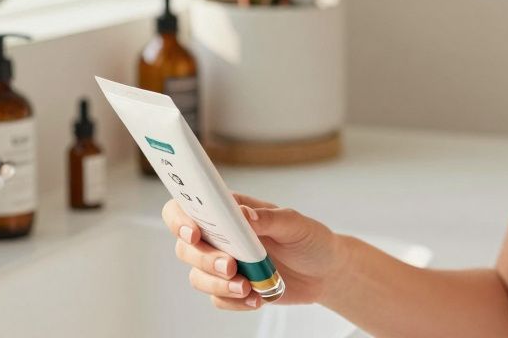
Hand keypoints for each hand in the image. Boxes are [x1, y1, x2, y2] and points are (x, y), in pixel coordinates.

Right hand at [162, 192, 348, 309]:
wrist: (325, 272)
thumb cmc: (310, 239)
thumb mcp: (296, 223)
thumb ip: (269, 218)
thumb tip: (245, 214)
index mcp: (232, 211)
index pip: (191, 206)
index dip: (181, 218)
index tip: (194, 232)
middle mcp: (222, 236)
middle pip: (187, 246)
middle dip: (204, 258)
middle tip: (232, 265)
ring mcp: (225, 263)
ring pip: (197, 275)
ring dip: (218, 284)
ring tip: (247, 287)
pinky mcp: (232, 288)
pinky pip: (217, 298)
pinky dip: (233, 301)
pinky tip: (257, 297)